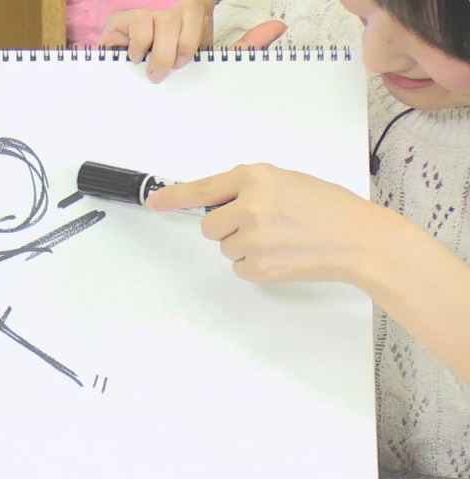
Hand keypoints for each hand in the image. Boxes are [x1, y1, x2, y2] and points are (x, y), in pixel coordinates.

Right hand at [98, 2, 287, 82]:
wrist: (129, 89)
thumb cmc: (169, 75)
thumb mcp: (209, 63)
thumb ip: (243, 47)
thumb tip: (279, 27)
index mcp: (192, 16)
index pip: (201, 5)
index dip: (195, 36)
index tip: (187, 57)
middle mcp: (169, 11)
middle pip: (185, 13)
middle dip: (181, 48)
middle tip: (174, 68)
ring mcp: (145, 14)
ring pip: (163, 19)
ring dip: (161, 52)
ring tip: (154, 69)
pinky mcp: (121, 22)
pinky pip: (138, 22)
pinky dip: (139, 45)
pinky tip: (135, 58)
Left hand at [146, 164, 380, 283]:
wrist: (360, 238)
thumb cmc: (327, 207)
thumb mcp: (285, 181)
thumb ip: (249, 188)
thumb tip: (214, 202)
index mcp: (256, 176)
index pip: (204, 188)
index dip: (174, 197)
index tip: (154, 201)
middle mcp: (250, 205)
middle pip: (210, 226)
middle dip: (228, 226)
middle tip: (263, 223)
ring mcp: (254, 238)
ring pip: (225, 247)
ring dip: (245, 245)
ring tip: (281, 237)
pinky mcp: (261, 266)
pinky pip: (239, 267)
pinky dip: (256, 265)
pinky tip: (283, 254)